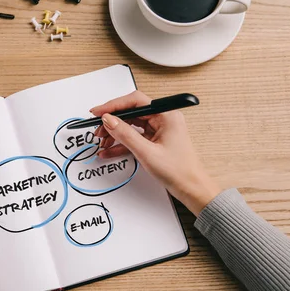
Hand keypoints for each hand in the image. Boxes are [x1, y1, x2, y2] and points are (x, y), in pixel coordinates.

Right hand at [91, 91, 220, 215]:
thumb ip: (125, 134)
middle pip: (131, 113)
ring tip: (102, 142)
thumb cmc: (179, 171)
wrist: (191, 188)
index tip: (98, 112)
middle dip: (112, 121)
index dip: (114, 105)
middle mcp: (163, 119)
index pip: (135, 101)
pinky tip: (108, 150)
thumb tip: (109, 120)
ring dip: (115, 133)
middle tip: (98, 130)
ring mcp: (159, 130)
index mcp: (167, 115)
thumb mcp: (147, 152)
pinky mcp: (155, 141)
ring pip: (131, 126)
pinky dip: (122, 143)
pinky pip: (135, 138)